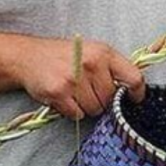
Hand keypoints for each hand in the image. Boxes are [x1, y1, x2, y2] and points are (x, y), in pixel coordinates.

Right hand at [0, 34, 144, 118]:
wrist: (29, 56)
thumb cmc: (64, 56)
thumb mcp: (93, 51)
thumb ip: (112, 68)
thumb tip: (130, 89)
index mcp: (104, 52)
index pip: (133, 77)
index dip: (137, 92)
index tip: (135, 99)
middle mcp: (91, 63)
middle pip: (111, 98)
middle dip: (101, 99)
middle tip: (88, 90)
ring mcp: (75, 78)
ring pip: (94, 109)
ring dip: (86, 106)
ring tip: (74, 91)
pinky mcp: (59, 92)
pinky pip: (77, 114)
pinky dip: (72, 111)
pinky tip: (64, 97)